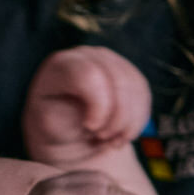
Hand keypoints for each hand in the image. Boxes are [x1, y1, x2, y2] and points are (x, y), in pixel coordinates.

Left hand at [23, 46, 149, 168]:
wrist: (70, 130)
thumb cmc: (57, 126)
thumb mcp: (50, 125)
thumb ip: (63, 116)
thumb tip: (87, 113)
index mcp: (60, 65)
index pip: (89, 74)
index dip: (98, 105)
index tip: (90, 127)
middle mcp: (86, 55)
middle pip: (118, 80)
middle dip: (116, 118)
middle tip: (102, 138)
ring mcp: (109, 60)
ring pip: (135, 87)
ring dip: (128, 122)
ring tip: (111, 139)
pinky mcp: (128, 72)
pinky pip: (143, 94)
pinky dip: (136, 120)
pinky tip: (121, 132)